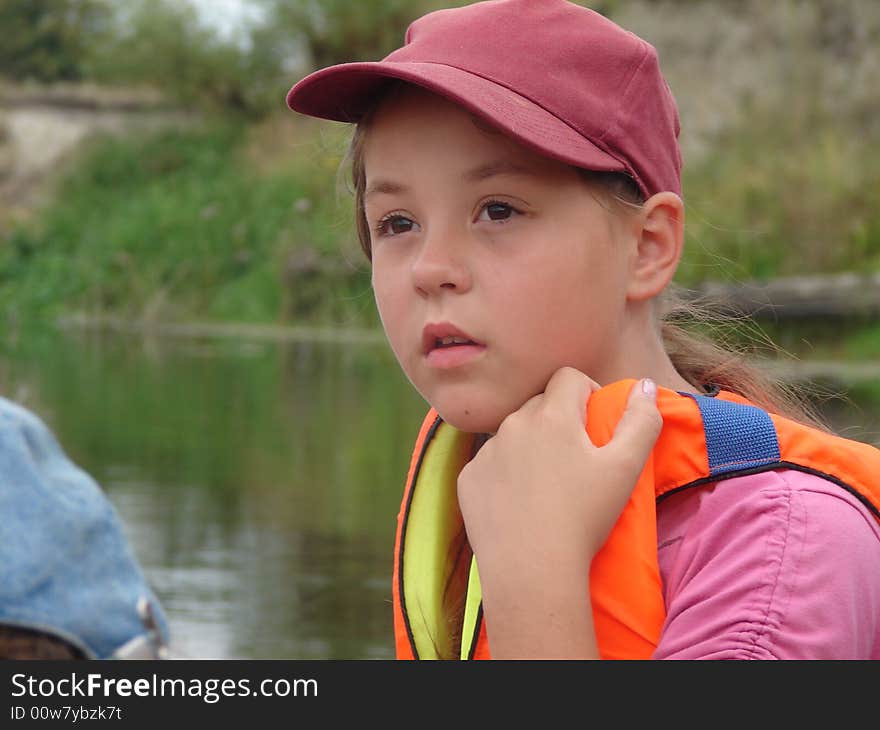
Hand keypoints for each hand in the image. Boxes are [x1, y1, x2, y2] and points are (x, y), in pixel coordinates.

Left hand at [456, 366, 661, 657]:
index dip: (586, 392)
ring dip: (531, 445)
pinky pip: (490, 463)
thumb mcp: (626, 468)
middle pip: (540, 404)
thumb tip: (643, 385)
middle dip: (559, 420)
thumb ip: (641, 421)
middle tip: (576, 459)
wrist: (532, 569)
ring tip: (548, 484)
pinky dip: (505, 473)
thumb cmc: (585, 517)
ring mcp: (486, 452)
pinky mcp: (468, 479)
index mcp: (552, 415)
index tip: (595, 423)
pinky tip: (520, 503)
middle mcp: (513, 424)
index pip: (568, 377)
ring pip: (513, 433)